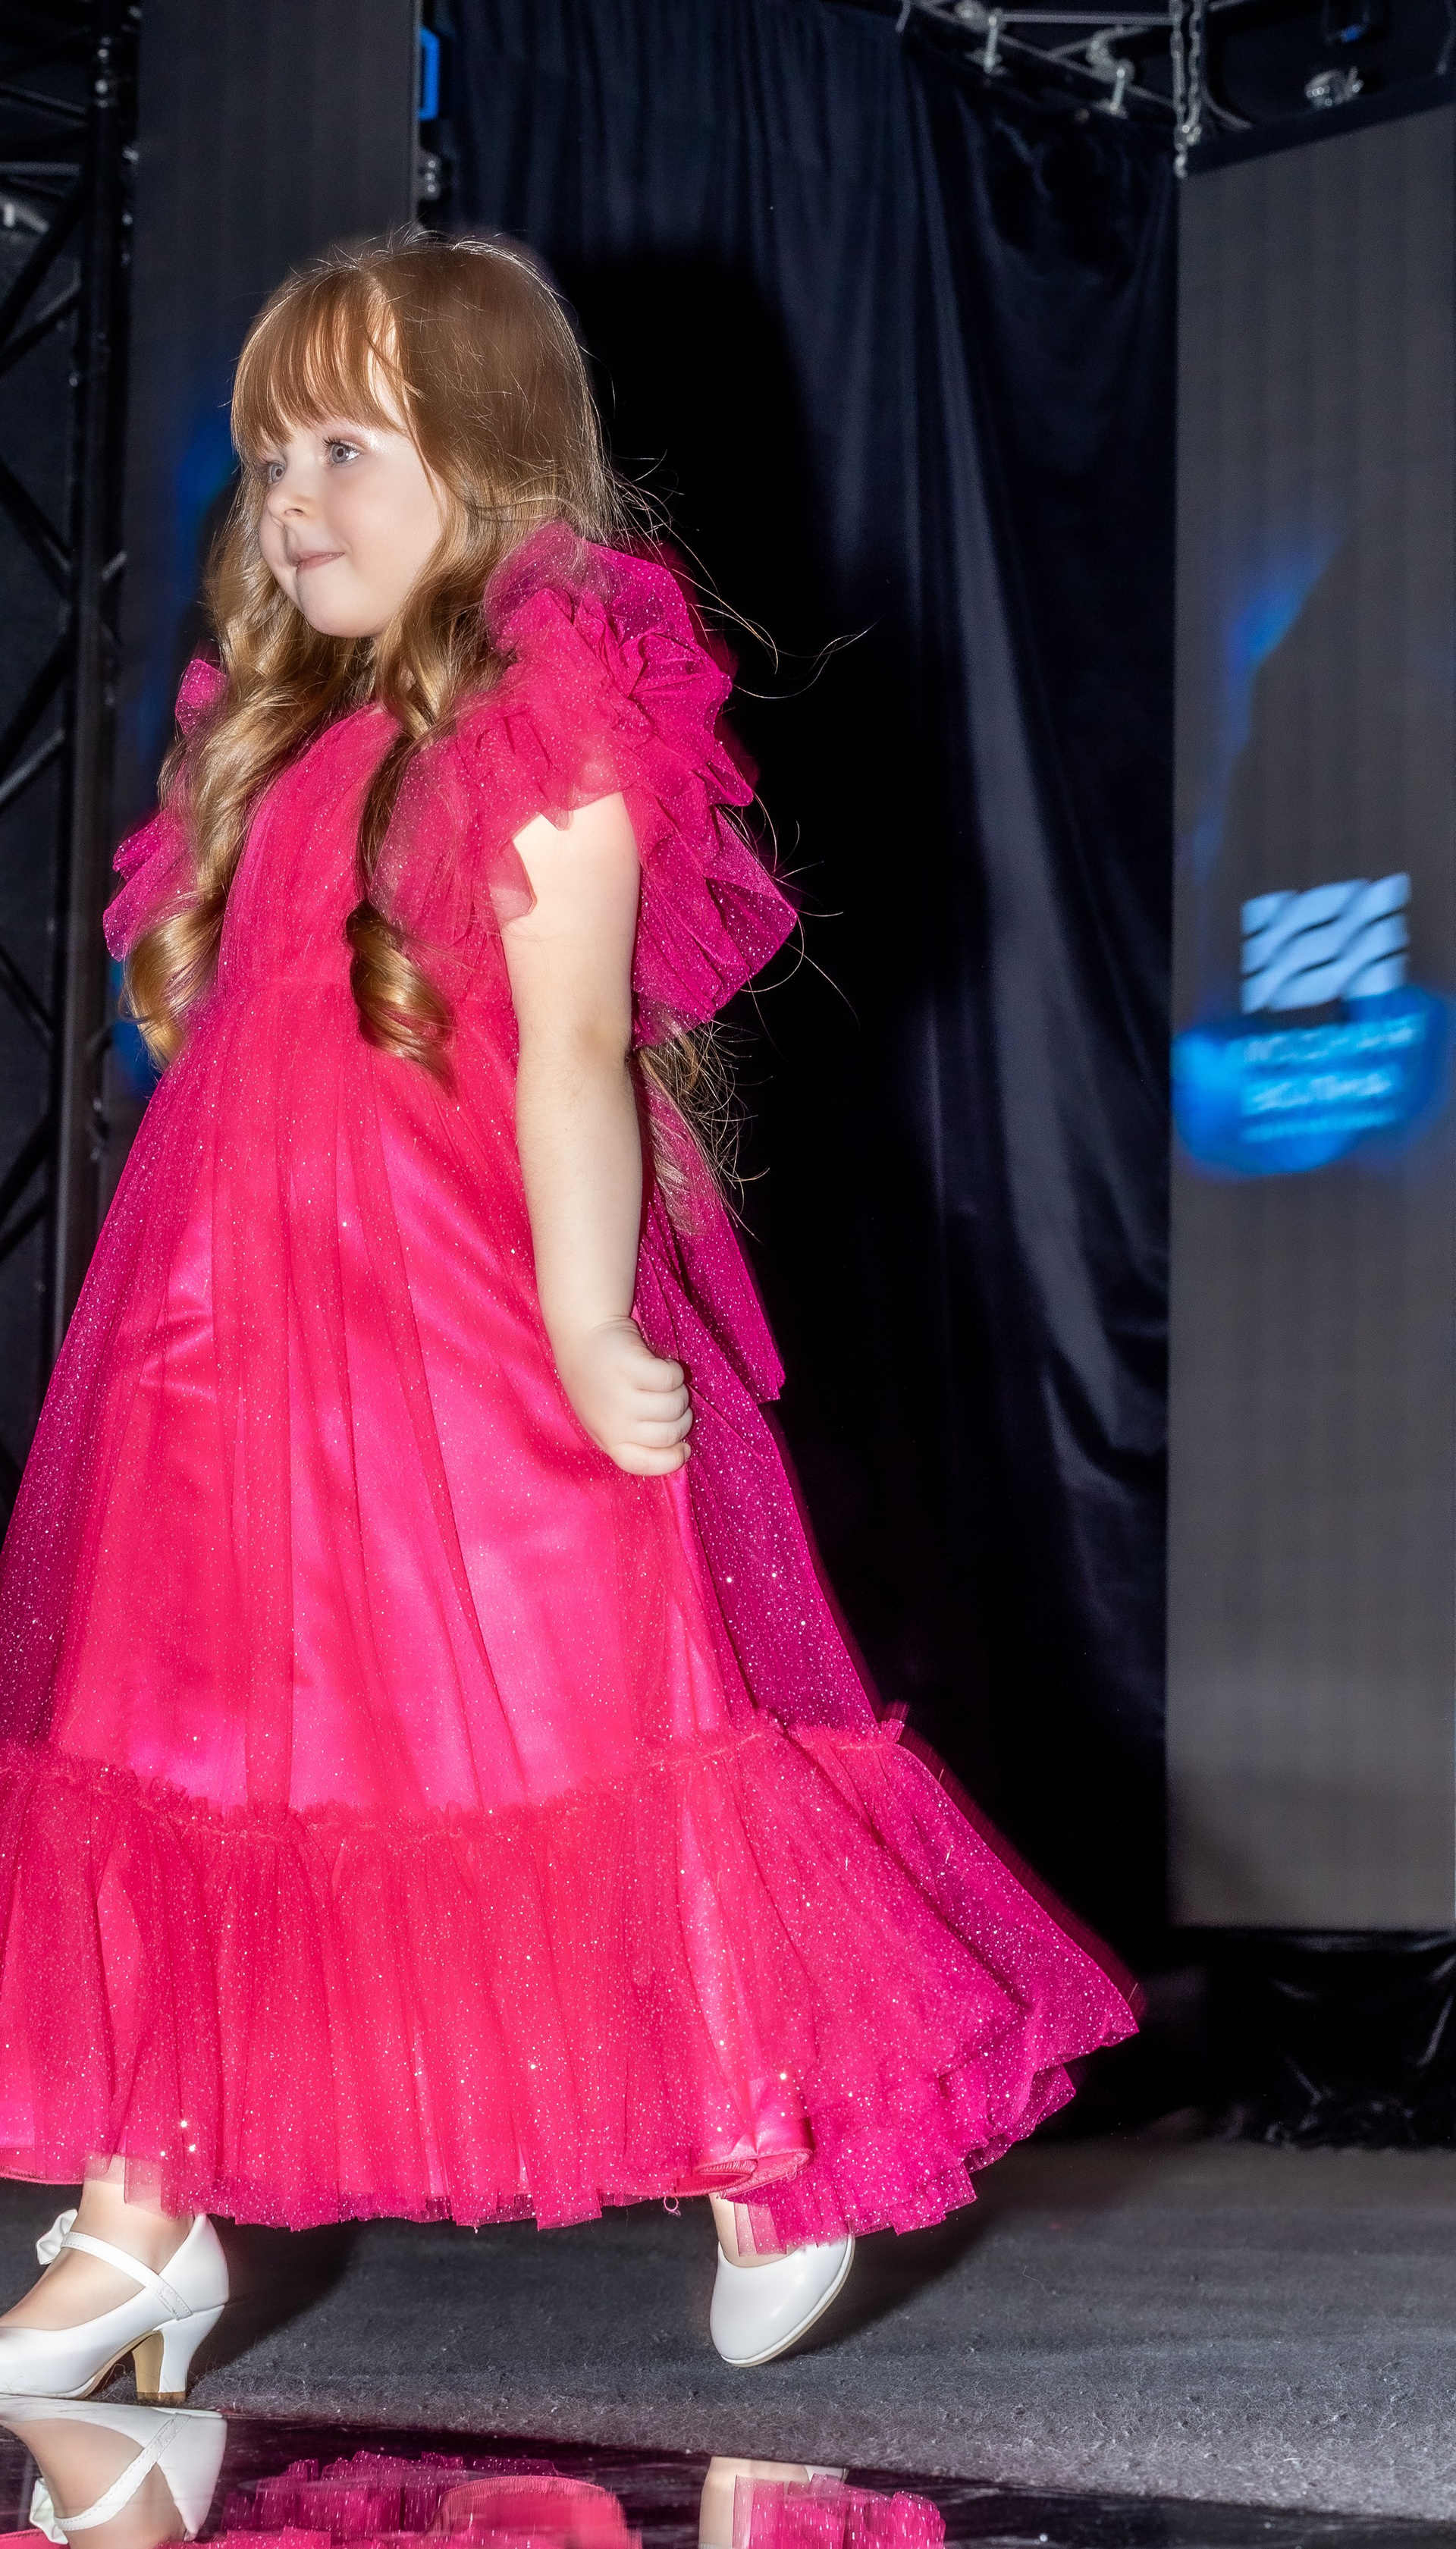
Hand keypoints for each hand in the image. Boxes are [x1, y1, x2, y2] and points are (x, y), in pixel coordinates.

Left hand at [554, 1316, 692, 1475]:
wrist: (582, 1335)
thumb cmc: (601, 1381)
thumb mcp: (608, 1420)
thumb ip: (636, 1439)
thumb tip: (681, 1451)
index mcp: (609, 1440)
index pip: (648, 1463)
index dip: (674, 1458)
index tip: (684, 1447)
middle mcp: (613, 1423)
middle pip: (672, 1433)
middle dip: (680, 1416)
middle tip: (666, 1398)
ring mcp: (620, 1395)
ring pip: (675, 1405)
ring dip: (678, 1390)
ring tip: (660, 1381)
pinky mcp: (630, 1366)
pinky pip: (671, 1379)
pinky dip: (673, 1370)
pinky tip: (660, 1364)